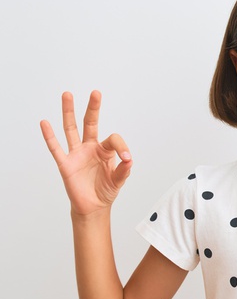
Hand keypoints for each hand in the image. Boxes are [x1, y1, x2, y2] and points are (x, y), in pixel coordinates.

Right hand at [40, 91, 132, 215]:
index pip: (113, 139)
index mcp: (105, 150)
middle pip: (90, 123)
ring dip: (69, 112)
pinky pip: (56, 148)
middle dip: (93, 108)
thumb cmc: (106, 190)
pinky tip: (45, 123)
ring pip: (71, 129)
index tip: (127, 159)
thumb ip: (123, 170)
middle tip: (96, 92)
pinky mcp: (65, 164)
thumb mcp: (118, 180)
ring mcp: (77, 154)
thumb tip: (129, 160)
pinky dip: (49, 136)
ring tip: (67, 94)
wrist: (93, 206)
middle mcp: (90, 147)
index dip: (121, 147)